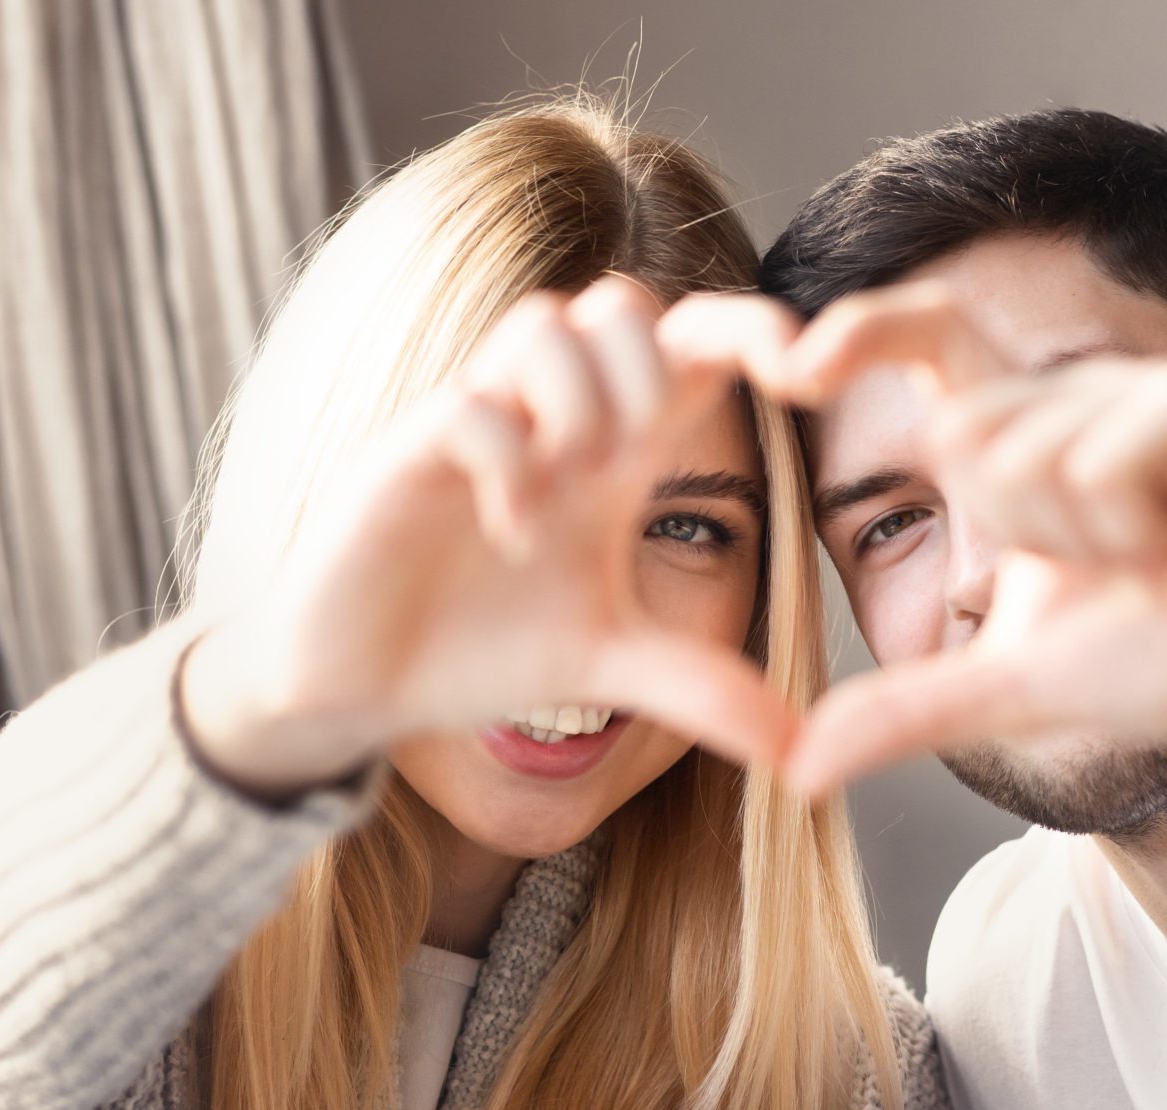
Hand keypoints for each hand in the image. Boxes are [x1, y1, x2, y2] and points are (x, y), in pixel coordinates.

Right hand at [183, 279, 801, 795]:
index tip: (808, 364)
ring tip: (568, 500)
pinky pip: (468, 406)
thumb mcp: (613, 666)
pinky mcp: (404, 455)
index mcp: (608, 451)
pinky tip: (514, 531)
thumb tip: (802, 749)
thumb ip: (704, 686)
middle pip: (622, 303)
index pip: (688, 346)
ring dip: (580, 405)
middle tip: (637, 464)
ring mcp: (473, 426)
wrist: (358, 683)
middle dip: (653, 367)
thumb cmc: (481, 647)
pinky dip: (509, 460)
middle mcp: (545, 420)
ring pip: (543, 325)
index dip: (751, 330)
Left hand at [767, 284, 1166, 792]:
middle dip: (1016, 533)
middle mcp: (1078, 392)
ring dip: (1082, 540)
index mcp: (1030, 433)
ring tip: (1156, 553)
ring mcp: (1139, 388)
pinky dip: (1132, 530)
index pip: (930, 345)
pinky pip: (1098, 463)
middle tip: (1108, 565)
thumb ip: (904, 711)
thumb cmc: (1161, 655)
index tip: (788, 358)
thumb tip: (794, 770)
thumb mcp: (1006, 687)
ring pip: (1026, 454)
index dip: (863, 332)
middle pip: (962, 435)